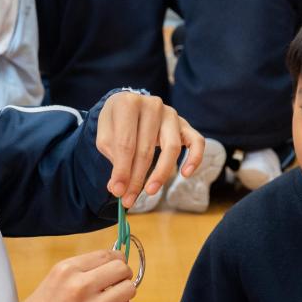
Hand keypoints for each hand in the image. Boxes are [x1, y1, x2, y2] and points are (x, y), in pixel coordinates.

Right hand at [0, 250, 137, 301]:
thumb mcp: (53, 279)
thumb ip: (81, 270)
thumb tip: (113, 264)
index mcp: (67, 269)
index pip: (107, 255)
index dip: (116, 261)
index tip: (114, 269)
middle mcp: (80, 286)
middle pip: (122, 269)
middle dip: (123, 276)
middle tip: (115, 285)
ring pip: (130, 289)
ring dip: (126, 294)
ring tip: (115, 301)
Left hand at [95, 92, 204, 208]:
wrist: (128, 105)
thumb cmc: (116, 123)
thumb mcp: (105, 135)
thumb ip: (111, 158)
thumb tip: (118, 186)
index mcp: (128, 103)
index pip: (126, 143)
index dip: (122, 170)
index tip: (117, 191)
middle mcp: (152, 105)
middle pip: (146, 149)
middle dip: (137, 178)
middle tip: (128, 199)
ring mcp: (171, 114)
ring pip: (172, 148)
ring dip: (161, 173)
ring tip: (150, 191)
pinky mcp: (185, 124)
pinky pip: (197, 141)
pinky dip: (195, 158)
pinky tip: (185, 174)